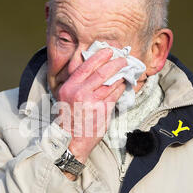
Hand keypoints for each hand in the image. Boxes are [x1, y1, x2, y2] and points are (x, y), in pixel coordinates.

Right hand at [56, 48, 126, 164]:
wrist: (70, 141)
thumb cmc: (69, 119)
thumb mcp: (66, 98)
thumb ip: (78, 85)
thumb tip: (95, 70)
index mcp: (69, 87)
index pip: (86, 66)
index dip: (99, 56)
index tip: (108, 51)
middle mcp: (79, 93)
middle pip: (102, 72)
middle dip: (115, 63)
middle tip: (123, 59)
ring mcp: (92, 102)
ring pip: (111, 83)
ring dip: (121, 75)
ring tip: (126, 70)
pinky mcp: (102, 111)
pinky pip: (115, 95)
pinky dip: (121, 88)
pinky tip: (124, 84)